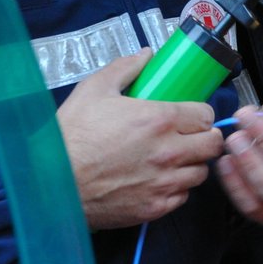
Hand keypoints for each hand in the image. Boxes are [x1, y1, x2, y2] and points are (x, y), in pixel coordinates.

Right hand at [57, 50, 224, 229]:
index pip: (206, 115)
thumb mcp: (94, 89)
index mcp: (160, 119)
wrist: (50, 183)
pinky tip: (159, 180)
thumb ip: (126, 69)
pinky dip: (176, 189)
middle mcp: (169, 151)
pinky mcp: (154, 208)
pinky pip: (182, 197)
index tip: (190, 116)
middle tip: (190, 137)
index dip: (199, 114)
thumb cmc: (70, 137)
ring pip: (200, 173)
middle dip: (204, 138)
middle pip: (212, 145)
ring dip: (192, 164)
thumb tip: (146, 56)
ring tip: (174, 159)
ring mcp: (163, 182)